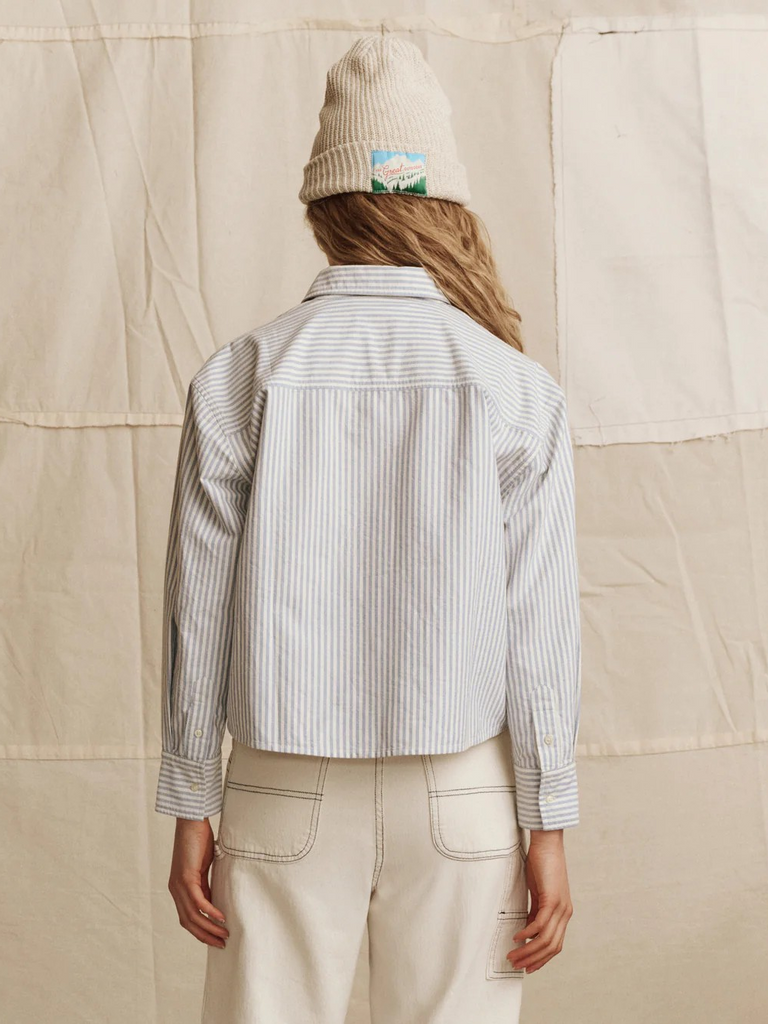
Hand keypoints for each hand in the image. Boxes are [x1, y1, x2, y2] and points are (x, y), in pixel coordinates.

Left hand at [167, 817, 228, 947]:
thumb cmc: (198, 840)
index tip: (215, 939)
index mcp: (179, 889)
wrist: (191, 821)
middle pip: (188, 922)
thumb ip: (205, 884)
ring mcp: (179, 885)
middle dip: (205, 935)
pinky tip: (221, 917)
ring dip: (209, 928)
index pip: (188, 917)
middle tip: (221, 944)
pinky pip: (198, 901)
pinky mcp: (186, 877)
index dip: (201, 931)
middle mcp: (176, 890)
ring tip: (224, 934)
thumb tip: (214, 901)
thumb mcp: (203, 867)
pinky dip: (210, 911)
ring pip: (192, 915)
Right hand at [506, 829, 572, 973]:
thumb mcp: (538, 892)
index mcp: (563, 913)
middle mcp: (565, 913)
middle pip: (551, 947)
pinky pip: (540, 925)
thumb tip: (527, 929)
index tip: (528, 967)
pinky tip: (517, 937)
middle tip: (516, 965)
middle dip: (533, 960)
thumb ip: (536, 910)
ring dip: (528, 951)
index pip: (555, 944)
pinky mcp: (552, 900)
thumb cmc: (542, 864)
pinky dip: (527, 934)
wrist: (548, 843)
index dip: (542, 959)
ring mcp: (560, 908)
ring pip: (546, 940)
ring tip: (513, 956)